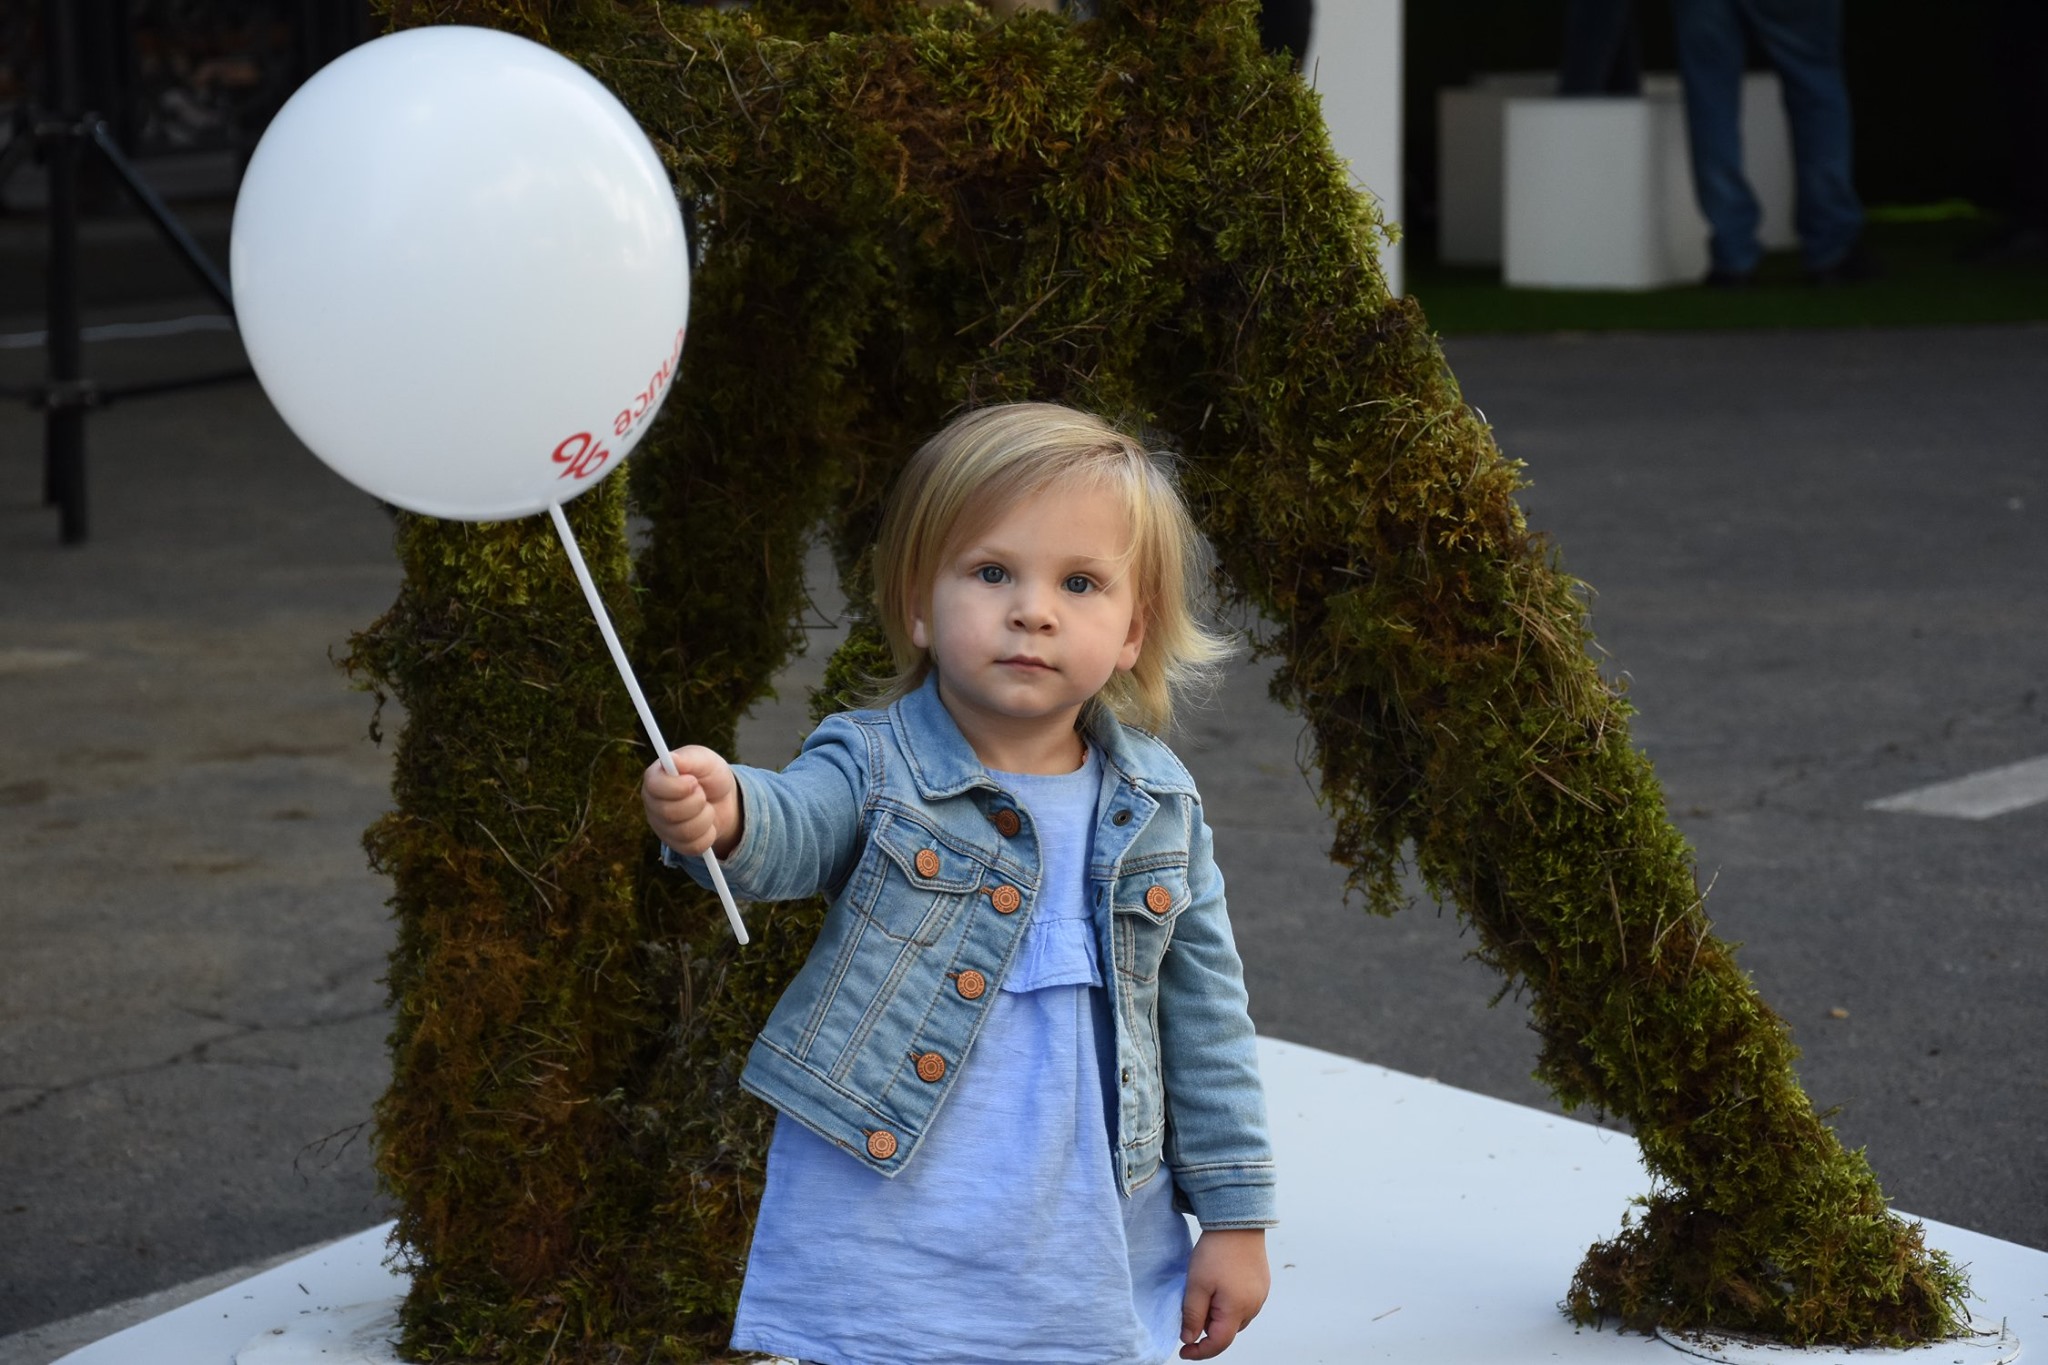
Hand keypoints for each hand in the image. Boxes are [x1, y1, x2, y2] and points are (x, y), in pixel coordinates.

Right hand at [642, 746, 741, 857]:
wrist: (725, 800)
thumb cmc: (710, 775)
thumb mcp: (706, 760)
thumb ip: (690, 758)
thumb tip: (671, 759)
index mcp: (655, 779)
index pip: (654, 786)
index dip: (676, 786)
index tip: (694, 781)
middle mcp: (653, 805)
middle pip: (669, 812)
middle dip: (696, 802)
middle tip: (703, 793)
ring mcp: (663, 828)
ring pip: (684, 832)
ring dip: (706, 817)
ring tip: (707, 807)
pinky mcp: (676, 845)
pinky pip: (693, 846)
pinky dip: (709, 834)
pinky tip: (707, 824)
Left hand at [1179, 1228, 1269, 1358]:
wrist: (1238, 1222)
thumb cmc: (1216, 1252)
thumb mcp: (1196, 1284)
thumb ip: (1192, 1315)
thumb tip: (1189, 1339)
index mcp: (1236, 1310)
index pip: (1218, 1343)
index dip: (1199, 1352)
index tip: (1183, 1351)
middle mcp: (1253, 1307)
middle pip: (1227, 1331)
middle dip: (1207, 1329)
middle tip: (1191, 1309)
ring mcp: (1260, 1296)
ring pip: (1235, 1318)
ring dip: (1219, 1315)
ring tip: (1205, 1293)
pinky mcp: (1262, 1285)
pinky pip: (1244, 1304)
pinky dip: (1229, 1303)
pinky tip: (1220, 1286)